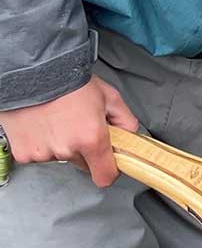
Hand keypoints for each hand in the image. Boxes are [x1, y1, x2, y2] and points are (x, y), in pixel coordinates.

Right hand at [3, 77, 140, 187]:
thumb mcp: (109, 96)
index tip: (108, 162)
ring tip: (59, 120)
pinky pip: (38, 154)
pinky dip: (42, 143)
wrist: (36, 71)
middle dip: (85, 150)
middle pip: (82, 164)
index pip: (105, 177)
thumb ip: (125, 120)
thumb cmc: (71, 80)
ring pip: (60, 158)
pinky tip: (43, 124)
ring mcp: (43, 153)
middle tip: (79, 126)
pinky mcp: (24, 153)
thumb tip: (130, 136)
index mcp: (91, 138)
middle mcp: (67, 149)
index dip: (109, 170)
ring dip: (62, 144)